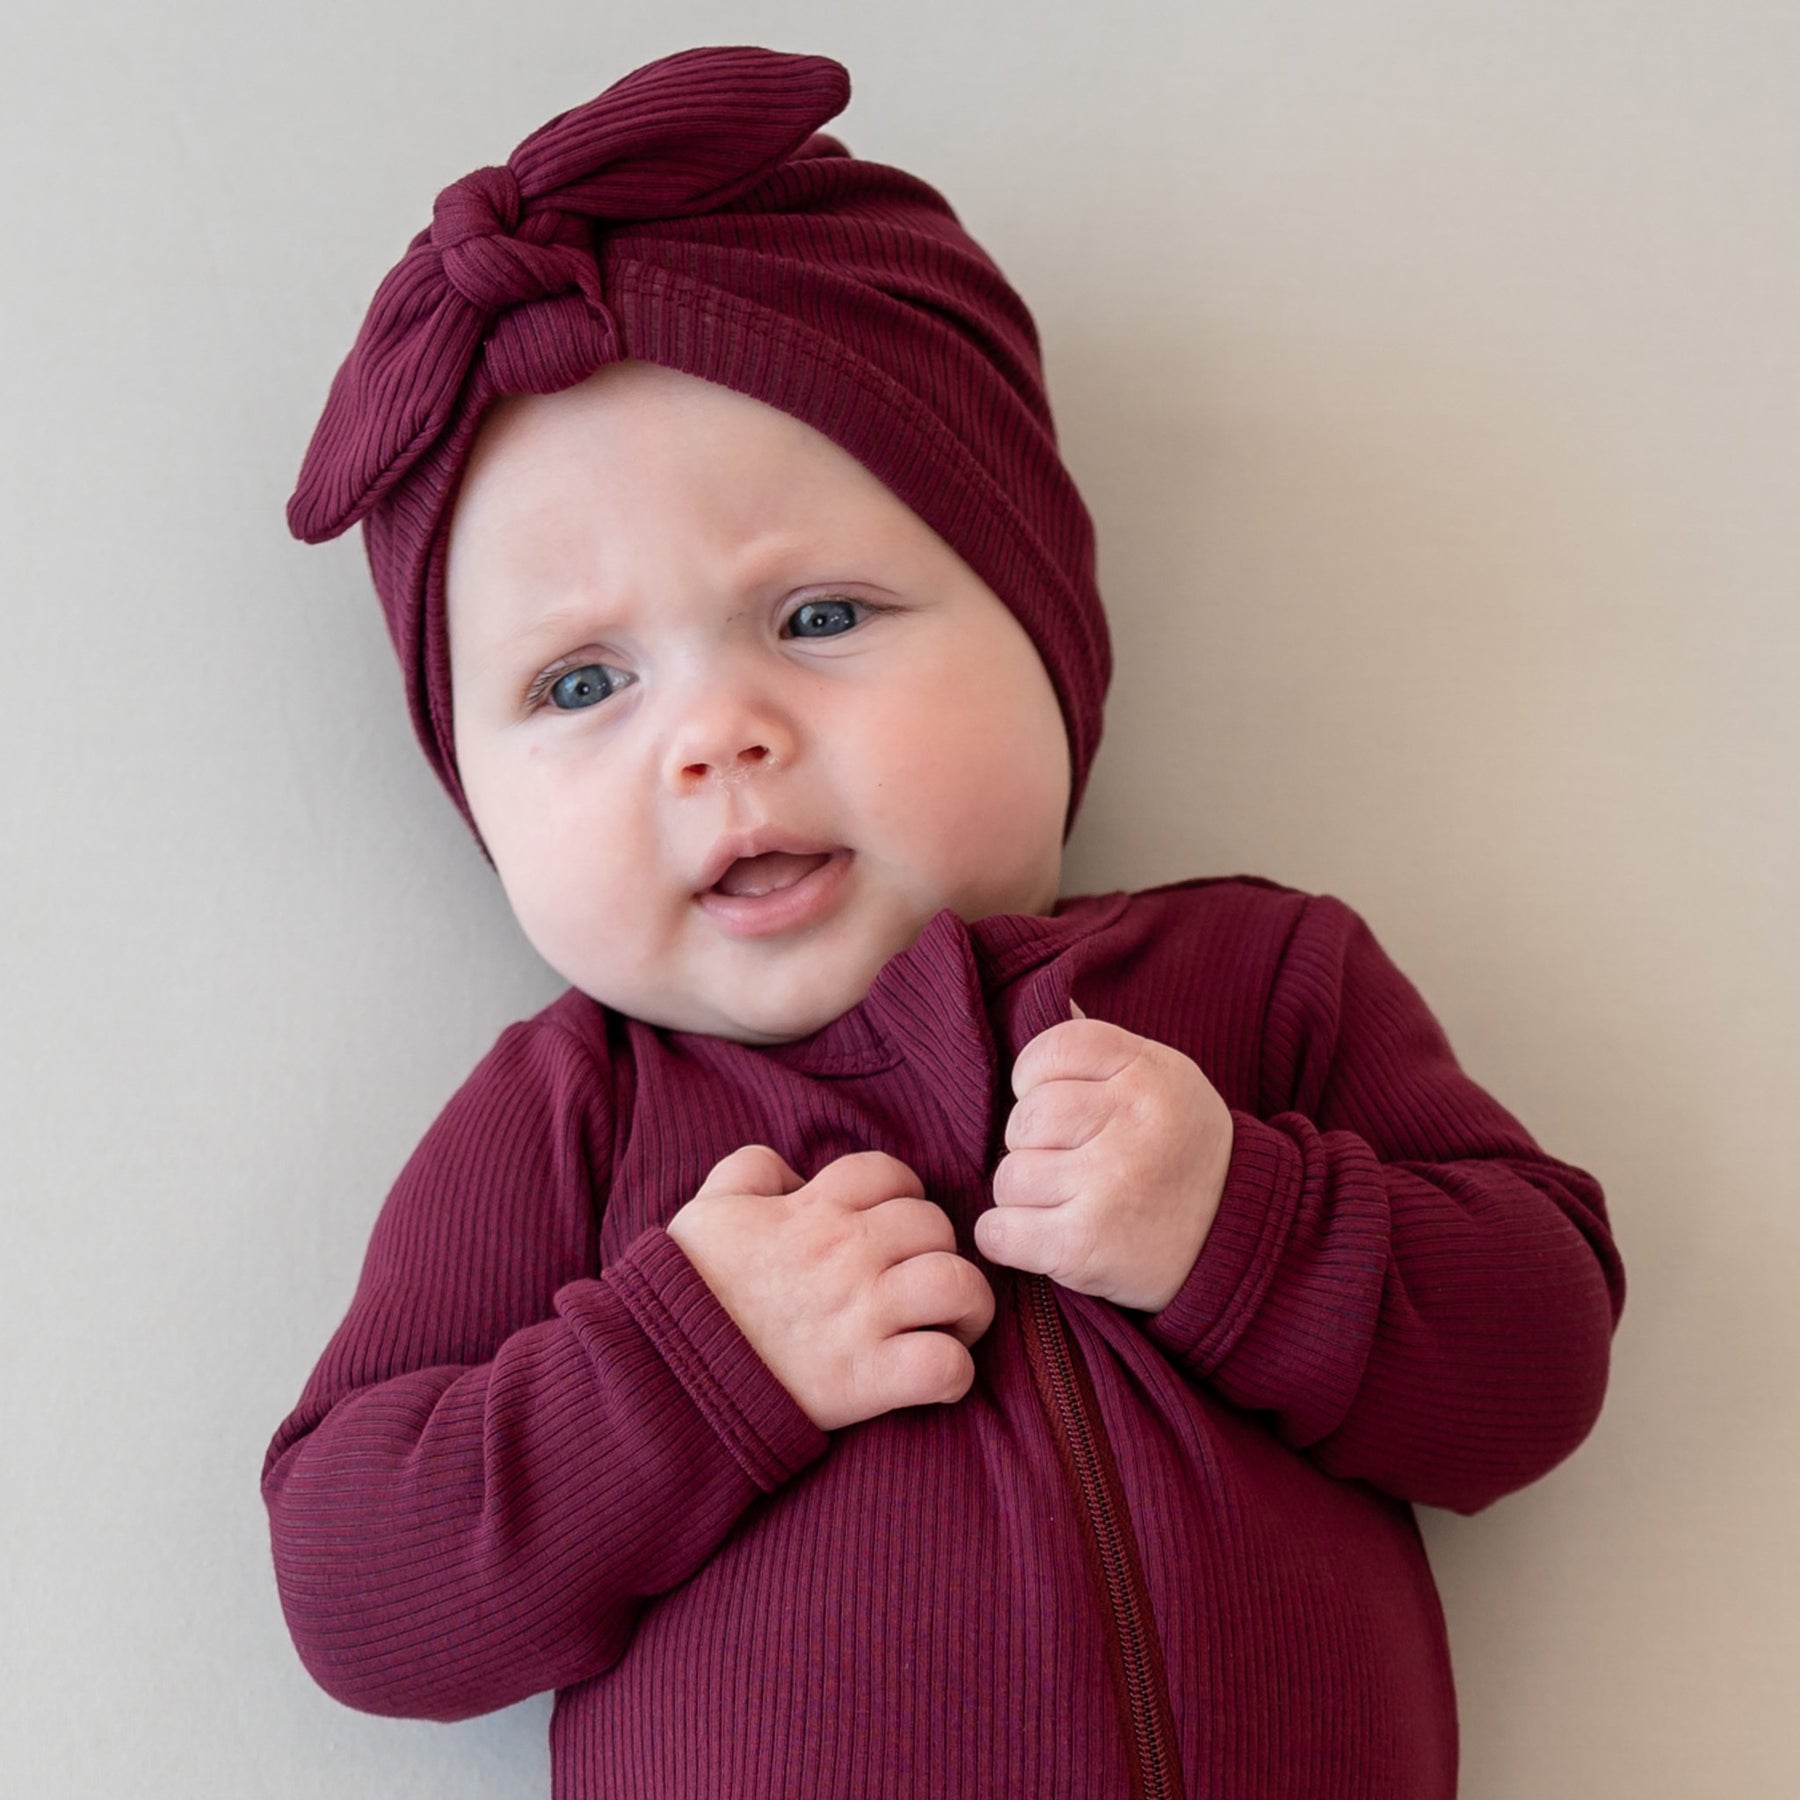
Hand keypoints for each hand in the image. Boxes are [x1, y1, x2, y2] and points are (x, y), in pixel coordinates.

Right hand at [667, 1146, 994, 1431]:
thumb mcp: (707, 1207)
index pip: (889, 1174)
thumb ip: (750, 1169)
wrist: (663, 1373)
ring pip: (958, 1284)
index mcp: (813, 1210)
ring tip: (953, 1322)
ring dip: (967, 1303)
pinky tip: (936, 1377)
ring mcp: (861, 1317)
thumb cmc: (684, 1291)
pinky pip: (944, 1367)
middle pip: (935, 1224)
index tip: (889, 1223)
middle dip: (935, 1246)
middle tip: (918, 1277)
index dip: (899, 1193)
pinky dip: (954, 1374)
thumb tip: (792, 1170)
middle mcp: (847, 1254)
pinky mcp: (866, 1380)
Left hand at [974, 1011, 1232, 1311]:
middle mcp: (1130, 1125)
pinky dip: (1006, 1238)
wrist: (1239, 1239)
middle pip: (1024, 1119)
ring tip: (1068, 1203)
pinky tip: (1040, 1237)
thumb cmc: (1182, 1151)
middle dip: (1032, 1145)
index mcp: (1148, 1074)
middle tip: (1071, 1165)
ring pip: (1009, 1177)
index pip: (1051, 1049)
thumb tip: (1054, 1000)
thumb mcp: (1164, 1079)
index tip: (1055, 1106)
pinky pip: (999, 1231)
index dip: (1034, 1078)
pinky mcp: (1085, 1245)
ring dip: (1023, 1197)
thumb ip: (1104, 1049)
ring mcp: (1107, 1186)